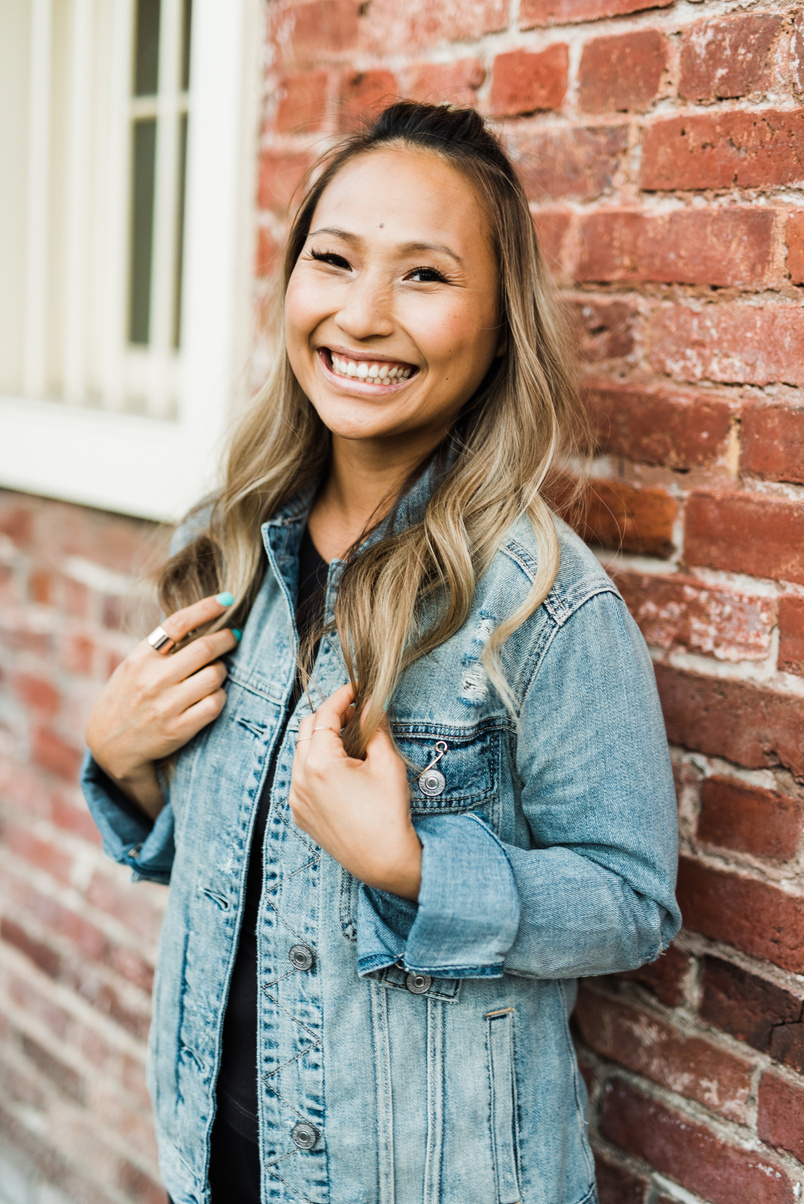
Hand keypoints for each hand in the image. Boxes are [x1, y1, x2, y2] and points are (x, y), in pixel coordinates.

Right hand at [85, 594, 239, 818]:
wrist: (109, 746)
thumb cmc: (128, 698)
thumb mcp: (133, 666)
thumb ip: (161, 648)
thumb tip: (202, 621)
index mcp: (140, 658)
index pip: (178, 623)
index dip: (206, 607)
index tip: (227, 599)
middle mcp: (152, 679)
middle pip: (205, 648)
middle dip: (227, 639)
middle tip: (234, 636)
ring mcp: (166, 705)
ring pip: (215, 675)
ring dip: (222, 671)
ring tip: (214, 674)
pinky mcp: (179, 729)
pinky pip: (216, 703)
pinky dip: (219, 696)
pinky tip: (211, 696)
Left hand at [289, 683, 422, 900]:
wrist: (384, 860)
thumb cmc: (389, 813)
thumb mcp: (387, 764)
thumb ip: (374, 728)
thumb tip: (369, 706)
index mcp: (320, 764)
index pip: (324, 716)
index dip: (340, 698)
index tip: (355, 689)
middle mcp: (300, 780)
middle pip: (305, 730)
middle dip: (328, 716)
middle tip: (354, 712)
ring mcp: (296, 799)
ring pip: (300, 753)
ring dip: (320, 740)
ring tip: (349, 738)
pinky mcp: (300, 814)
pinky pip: (300, 778)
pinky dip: (315, 764)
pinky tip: (340, 767)